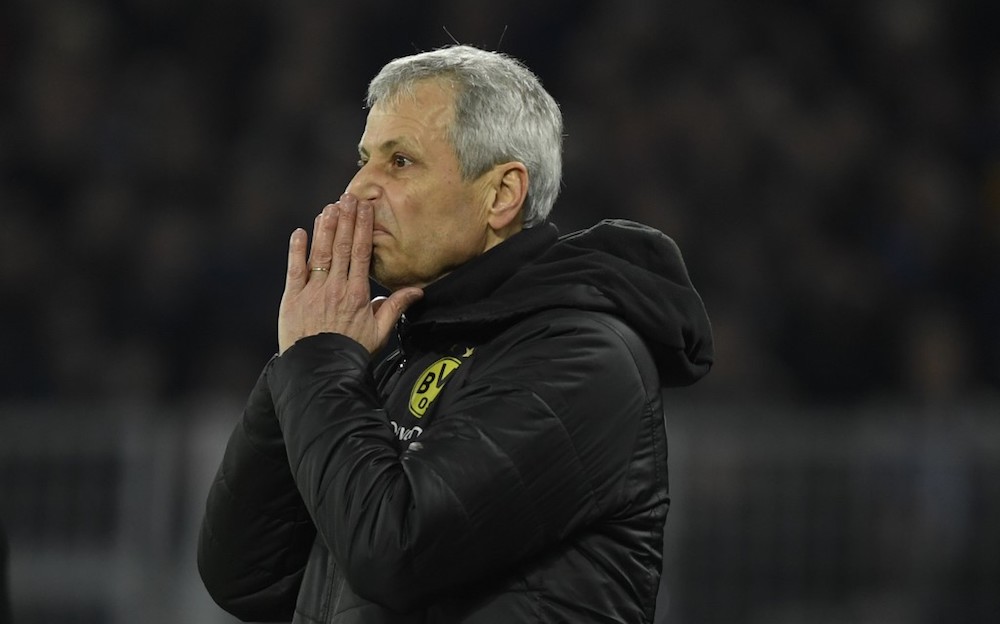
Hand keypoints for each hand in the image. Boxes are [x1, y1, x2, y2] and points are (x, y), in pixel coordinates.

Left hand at [277, 194, 422, 354]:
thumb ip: (395, 307)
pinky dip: (297, 250)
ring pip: (321, 253)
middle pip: (343, 246)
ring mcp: (313, 291)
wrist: (321, 370)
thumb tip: (417, 291)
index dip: (363, 228)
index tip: (365, 208)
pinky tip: (301, 232)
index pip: (362, 253)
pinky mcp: (292, 298)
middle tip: (349, 197)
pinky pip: (295, 269)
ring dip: (325, 228)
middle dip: (346, 219)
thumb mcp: (379, 332)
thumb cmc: (351, 352)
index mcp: (358, 293)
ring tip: (329, 207)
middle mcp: (336, 288)